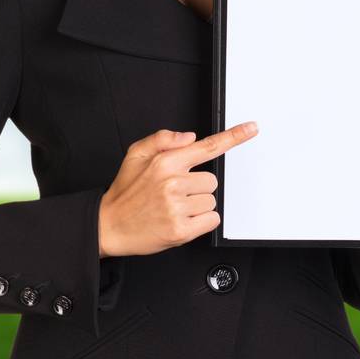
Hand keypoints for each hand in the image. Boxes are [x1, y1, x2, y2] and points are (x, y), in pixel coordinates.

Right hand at [97, 122, 257, 257]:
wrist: (107, 226)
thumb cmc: (125, 192)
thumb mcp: (135, 155)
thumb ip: (161, 140)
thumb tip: (190, 137)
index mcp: (164, 162)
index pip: (207, 147)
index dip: (233, 137)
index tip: (251, 128)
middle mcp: (172, 183)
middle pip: (212, 181)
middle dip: (197, 187)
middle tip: (173, 194)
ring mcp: (176, 207)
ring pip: (211, 201)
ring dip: (197, 206)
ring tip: (172, 208)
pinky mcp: (181, 230)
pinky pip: (211, 220)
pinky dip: (200, 222)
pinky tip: (180, 220)